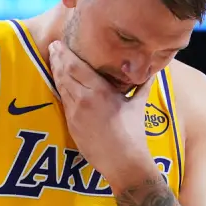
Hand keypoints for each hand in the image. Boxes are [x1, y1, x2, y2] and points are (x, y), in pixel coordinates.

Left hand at [48, 40, 156, 186]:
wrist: (124, 162)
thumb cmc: (133, 134)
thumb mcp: (138, 105)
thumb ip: (142, 85)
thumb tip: (152, 71)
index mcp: (100, 91)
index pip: (76, 67)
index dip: (65, 53)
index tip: (59, 43)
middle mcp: (84, 100)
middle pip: (65, 73)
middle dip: (57, 59)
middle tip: (53, 46)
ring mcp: (75, 113)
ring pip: (61, 86)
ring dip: (56, 72)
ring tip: (53, 60)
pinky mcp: (71, 125)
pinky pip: (63, 101)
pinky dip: (60, 88)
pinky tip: (59, 81)